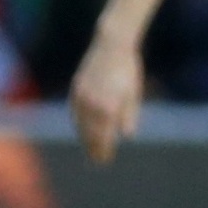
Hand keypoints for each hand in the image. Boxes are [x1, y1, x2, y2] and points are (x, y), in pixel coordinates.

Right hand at [70, 35, 144, 162]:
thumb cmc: (128, 71)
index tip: (105, 160)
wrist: (111, 46)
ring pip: (80, 123)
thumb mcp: (133, 93)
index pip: (103, 135)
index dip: (103, 149)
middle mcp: (92, 102)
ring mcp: (81, 95)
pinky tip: (82, 130)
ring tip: (90, 148)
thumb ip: (129, 115)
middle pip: (90, 132)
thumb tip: (128, 135)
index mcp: (108, 106)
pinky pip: (75, 111)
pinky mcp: (76, 88)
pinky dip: (78, 123)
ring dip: (84, 137)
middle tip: (98, 161)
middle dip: (93, 147)